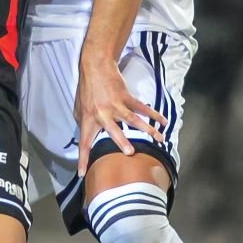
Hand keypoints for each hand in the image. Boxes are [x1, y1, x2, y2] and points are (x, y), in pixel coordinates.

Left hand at [74, 51, 164, 173]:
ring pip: (133, 119)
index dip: (82, 159)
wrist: (96, 68)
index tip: (82, 173)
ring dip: (148, 129)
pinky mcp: (126, 97)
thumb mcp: (79, 109)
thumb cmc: (86, 90)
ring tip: (159, 139)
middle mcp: (103, 114)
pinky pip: (142, 107)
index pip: (84, 143)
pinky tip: (163, 122)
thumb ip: (83, 124)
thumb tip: (86, 137)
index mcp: (89, 120)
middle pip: (113, 130)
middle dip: (122, 141)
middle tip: (130, 152)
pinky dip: (154, 114)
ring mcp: (116, 105)